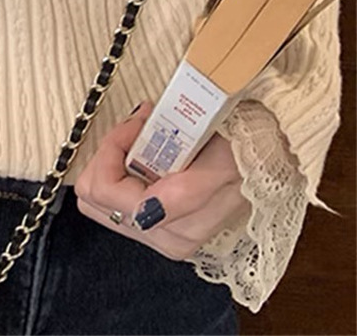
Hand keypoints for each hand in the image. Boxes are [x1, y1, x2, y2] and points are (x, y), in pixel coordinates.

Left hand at [73, 102, 250, 260]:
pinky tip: (147, 156)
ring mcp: (162, 238)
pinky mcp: (160, 232)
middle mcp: (166, 238)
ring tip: (143, 139)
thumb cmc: (244, 152)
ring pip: (99, 205)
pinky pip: (115, 206)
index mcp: (177, 222)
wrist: (268, 162)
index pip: (106, 190)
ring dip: (114, 165)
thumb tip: (139, 180)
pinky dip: (123, 176)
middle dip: (108, 156)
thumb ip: (177, 179)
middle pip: (94, 201)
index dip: (111, 148)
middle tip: (136, 128)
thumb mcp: (215, 157)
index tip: (136, 122)